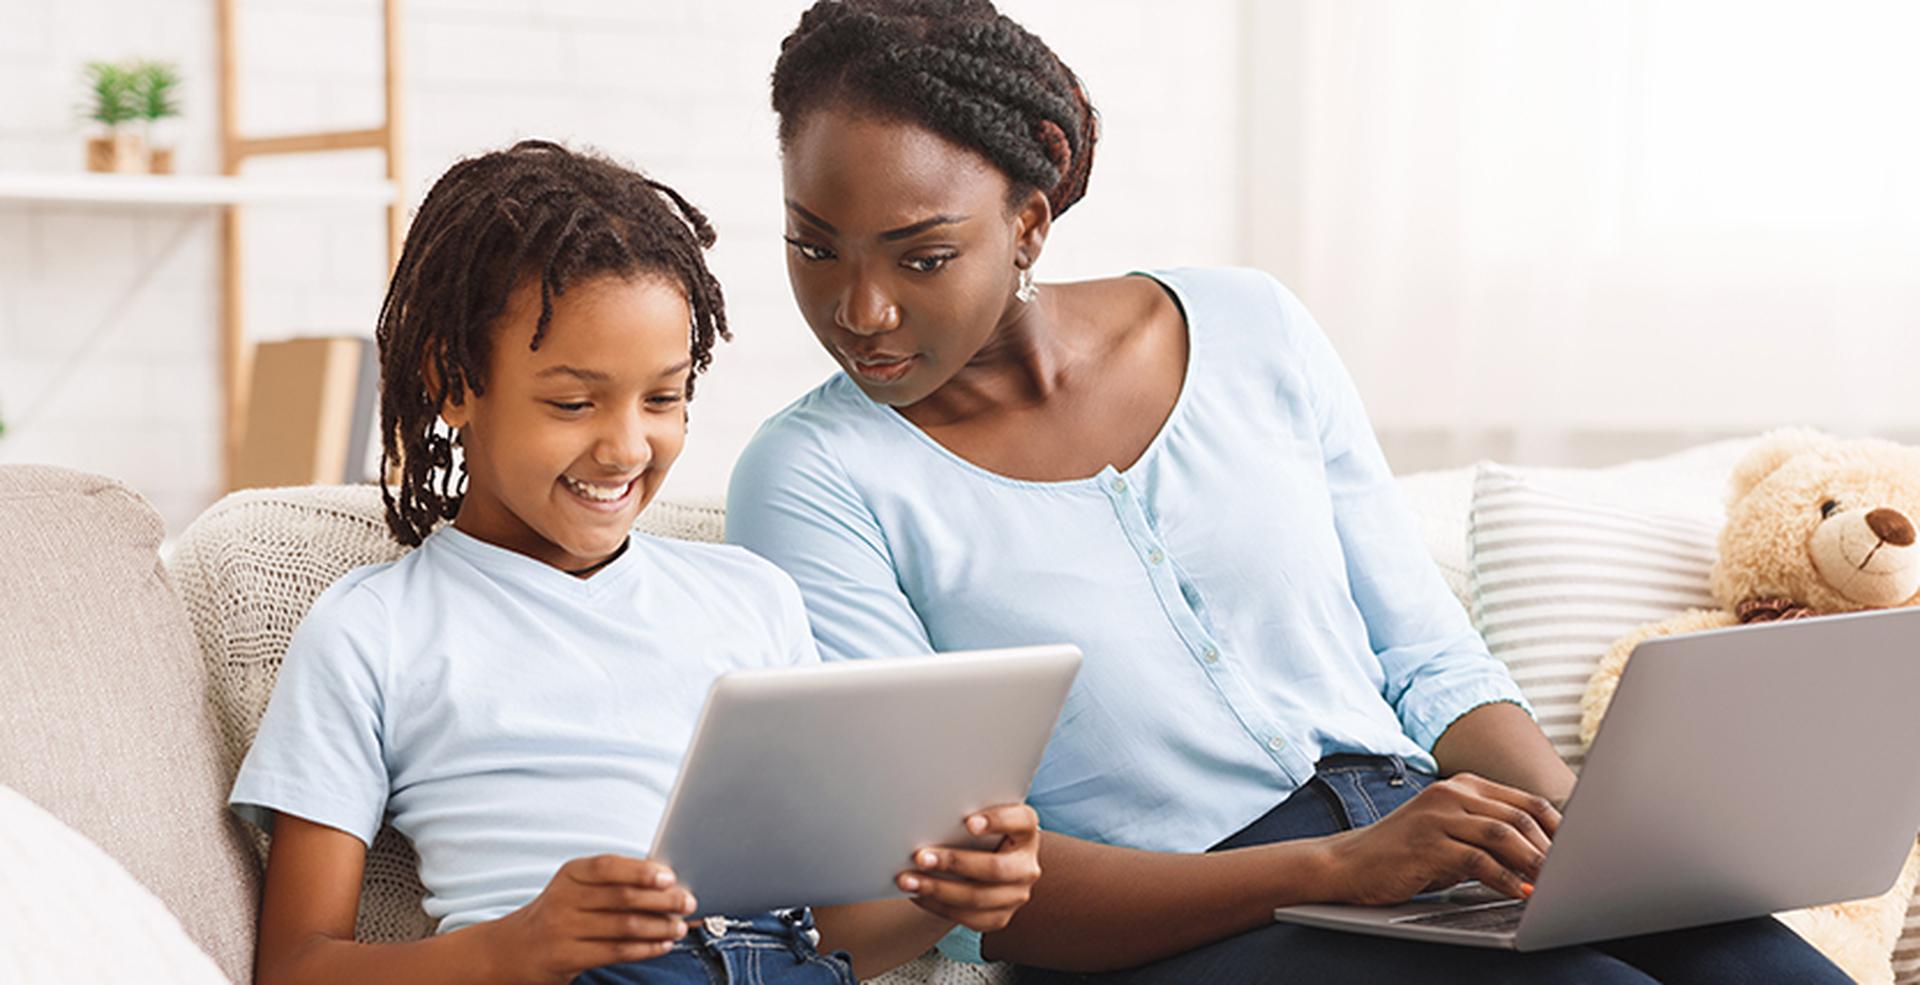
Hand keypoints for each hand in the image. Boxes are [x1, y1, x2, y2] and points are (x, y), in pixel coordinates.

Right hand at [489, 854, 696, 984]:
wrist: (514, 949)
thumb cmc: (562, 913)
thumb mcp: (577, 889)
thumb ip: (614, 883)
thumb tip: (669, 883)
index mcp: (570, 874)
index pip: (608, 867)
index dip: (641, 871)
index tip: (670, 877)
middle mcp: (563, 898)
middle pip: (622, 897)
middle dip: (662, 901)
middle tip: (688, 903)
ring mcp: (562, 929)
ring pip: (623, 927)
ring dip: (659, 927)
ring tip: (680, 926)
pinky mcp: (566, 957)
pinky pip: (615, 952)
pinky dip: (645, 948)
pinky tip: (663, 945)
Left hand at [896, 804, 1041, 932]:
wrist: (982, 862)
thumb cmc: (975, 833)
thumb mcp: (979, 817)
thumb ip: (964, 813)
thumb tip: (923, 809)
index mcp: (1026, 832)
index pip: (1022, 821)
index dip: (997, 821)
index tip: (969, 822)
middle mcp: (1026, 866)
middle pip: (995, 868)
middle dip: (954, 862)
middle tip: (920, 857)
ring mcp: (1016, 895)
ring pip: (977, 897)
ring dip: (937, 889)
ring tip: (908, 880)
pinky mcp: (999, 917)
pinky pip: (967, 918)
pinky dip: (937, 906)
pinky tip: (917, 894)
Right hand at [1320, 772, 1559, 904]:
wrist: (1348, 863)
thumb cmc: (1406, 853)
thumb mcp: (1451, 834)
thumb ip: (1489, 835)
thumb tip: (1544, 856)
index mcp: (1462, 786)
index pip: (1525, 801)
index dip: (1559, 828)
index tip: (1581, 853)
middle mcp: (1451, 793)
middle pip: (1518, 816)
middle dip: (1552, 849)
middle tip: (1574, 875)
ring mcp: (1436, 816)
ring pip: (1502, 834)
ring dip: (1534, 862)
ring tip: (1554, 885)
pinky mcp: (1426, 844)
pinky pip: (1476, 860)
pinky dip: (1504, 879)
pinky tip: (1519, 893)